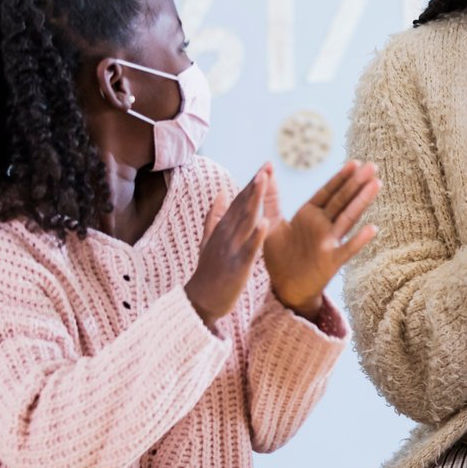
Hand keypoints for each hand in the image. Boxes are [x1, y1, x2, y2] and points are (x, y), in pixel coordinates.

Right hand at [185, 168, 269, 329]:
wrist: (199, 302)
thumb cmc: (208, 272)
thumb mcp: (209, 241)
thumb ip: (214, 218)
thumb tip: (220, 194)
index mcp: (222, 229)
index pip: (239, 201)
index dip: (252, 184)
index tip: (265, 166)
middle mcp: (225, 235)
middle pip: (242, 206)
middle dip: (255, 185)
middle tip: (267, 166)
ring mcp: (230, 250)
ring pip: (245, 221)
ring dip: (254, 201)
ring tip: (264, 181)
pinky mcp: (237, 267)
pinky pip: (249, 249)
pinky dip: (256, 236)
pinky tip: (266, 222)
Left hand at [262, 161, 380, 319]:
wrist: (285, 288)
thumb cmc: (279, 256)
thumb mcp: (272, 224)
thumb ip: (271, 198)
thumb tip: (265, 170)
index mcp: (309, 215)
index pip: (328, 192)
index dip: (341, 177)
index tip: (355, 162)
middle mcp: (322, 226)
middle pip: (342, 201)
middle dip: (356, 183)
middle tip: (373, 166)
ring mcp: (329, 243)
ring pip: (348, 218)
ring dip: (362, 202)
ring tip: (376, 185)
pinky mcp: (332, 262)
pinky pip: (347, 250)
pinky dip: (359, 240)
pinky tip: (372, 228)